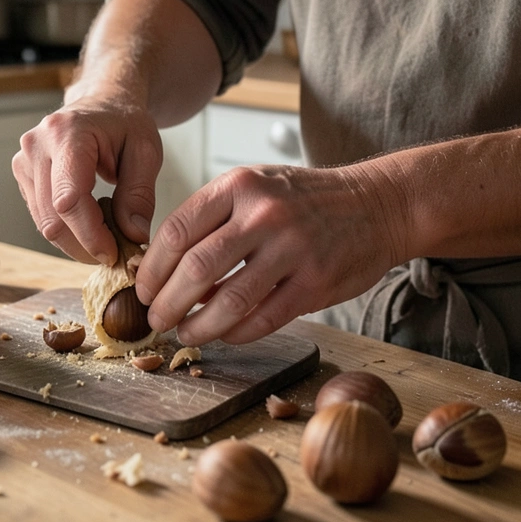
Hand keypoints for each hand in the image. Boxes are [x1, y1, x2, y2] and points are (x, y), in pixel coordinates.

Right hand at [12, 96, 163, 264]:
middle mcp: (37, 146)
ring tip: (106, 240)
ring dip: (75, 242)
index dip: (91, 234)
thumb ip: (139, 194)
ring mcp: (24, 160)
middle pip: (53, 218)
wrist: (102, 103)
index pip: (69, 199)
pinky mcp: (22, 174)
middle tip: (116, 255)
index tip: (115, 253)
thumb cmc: (124, 123)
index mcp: (67, 133)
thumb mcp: (146, 152)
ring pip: (44, 223)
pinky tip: (89, 226)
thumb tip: (133, 236)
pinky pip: (41, 216)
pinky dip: (66, 231)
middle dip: (84, 245)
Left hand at [137, 163, 408, 345]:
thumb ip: (213, 221)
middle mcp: (264, 214)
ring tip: (186, 334)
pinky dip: (237, 333)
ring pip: (230, 300)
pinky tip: (225, 336)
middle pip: (197, 268)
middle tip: (156, 320)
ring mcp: (293, 248)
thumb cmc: (304, 200)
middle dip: (168, 303)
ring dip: (199, 326)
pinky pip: (264, 318)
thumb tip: (168, 271)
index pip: (177, 230)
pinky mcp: (316, 282)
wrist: (377, 204)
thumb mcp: (255, 187)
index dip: (153, 268)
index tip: (143, 290)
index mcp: (239, 186)